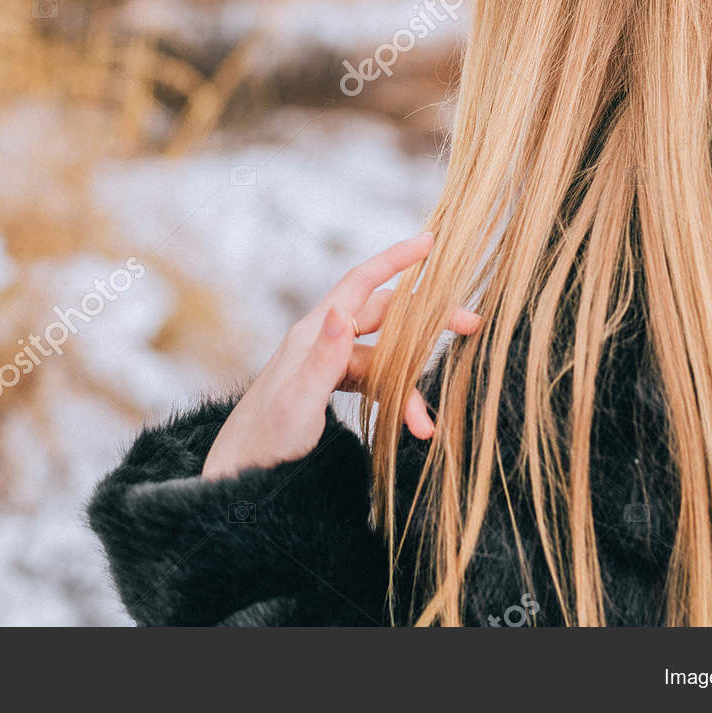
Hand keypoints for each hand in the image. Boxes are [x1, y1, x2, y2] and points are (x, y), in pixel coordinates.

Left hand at [201, 232, 481, 481]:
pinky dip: (396, 399)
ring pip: (384, 357)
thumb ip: (323, 358)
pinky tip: (411, 426)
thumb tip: (342, 312)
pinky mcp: (333, 385)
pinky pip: (375, 380)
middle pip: (384, 316)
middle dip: (427, 321)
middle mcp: (324, 339)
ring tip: (425, 426)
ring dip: (409, 385)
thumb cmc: (266, 436)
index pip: (361, 283)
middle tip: (471, 325)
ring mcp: (329, 362)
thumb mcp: (298, 399)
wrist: (240, 470)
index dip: (396, 260)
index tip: (430, 242)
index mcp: (314, 332)